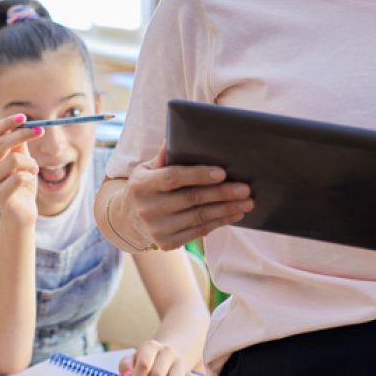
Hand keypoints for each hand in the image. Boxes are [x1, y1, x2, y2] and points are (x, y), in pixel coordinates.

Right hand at [0, 114, 42, 224]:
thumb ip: (18, 143)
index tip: (25, 116)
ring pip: (13, 160)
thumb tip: (23, 121)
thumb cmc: (21, 182)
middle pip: (1, 143)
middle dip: (23, 134)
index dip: (7, 123)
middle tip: (41, 131)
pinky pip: (19, 178)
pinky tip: (31, 180)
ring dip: (30, 162)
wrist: (21, 212)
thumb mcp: (21, 158)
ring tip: (34, 168)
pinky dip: (30, 176)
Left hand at [120, 340, 189, 375]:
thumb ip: (126, 366)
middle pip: (157, 373)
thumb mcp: (131, 360)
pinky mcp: (188, 372)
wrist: (167, 355)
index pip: (144, 364)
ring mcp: (179, 362)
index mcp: (150, 346)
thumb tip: (128, 375)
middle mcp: (167, 351)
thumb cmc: (144, 360)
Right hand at [122, 148, 251, 250]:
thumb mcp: (147, 169)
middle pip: (191, 199)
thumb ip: (164, 156)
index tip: (222, 173)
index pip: (173, 178)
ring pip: (199, 217)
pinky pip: (199, 231)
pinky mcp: (167, 243)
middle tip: (245, 189)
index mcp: (142, 185)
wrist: (129, 218)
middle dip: (222, 193)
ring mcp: (157, 228)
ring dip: (226, 209)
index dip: (198, 175)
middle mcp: (147, 208)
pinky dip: (219, 222)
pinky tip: (234, 214)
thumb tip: (178, 133)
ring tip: (246, 202)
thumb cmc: (146, 186)